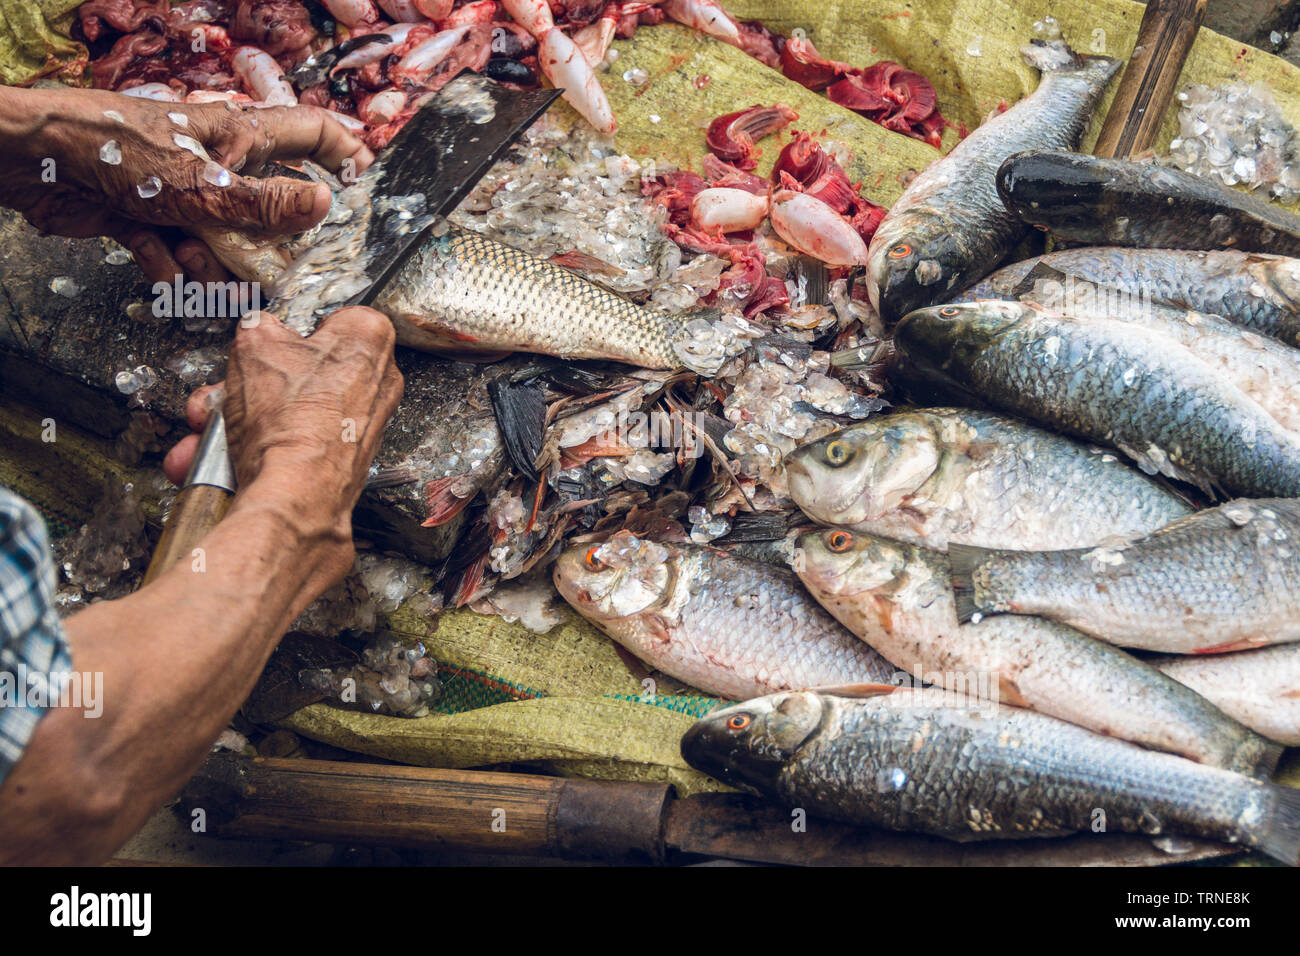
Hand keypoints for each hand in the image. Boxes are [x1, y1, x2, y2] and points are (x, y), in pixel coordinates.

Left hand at [0, 86, 373, 282]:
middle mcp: (217, 161)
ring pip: (221, 236)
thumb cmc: (122, 152)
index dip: (346, 154)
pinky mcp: (146, 212)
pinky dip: (172, 268)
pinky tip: (167, 276)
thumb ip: (268, 201)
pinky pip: (175, 248)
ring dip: (217, 267)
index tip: (367, 189)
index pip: (313, 131)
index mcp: (241, 137)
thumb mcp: (208, 185)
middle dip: (273, 243)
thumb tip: (325, 203)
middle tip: (281, 273)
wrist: (37, 159)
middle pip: (268, 202)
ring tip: (209, 284)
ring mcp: (182, 187)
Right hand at [164, 307, 402, 586]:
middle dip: (246, 386)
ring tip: (206, 435)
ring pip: (288, 412)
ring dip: (237, 423)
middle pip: (300, 373)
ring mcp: (362, 426)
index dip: (293, 331)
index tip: (270, 344)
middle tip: (221, 394)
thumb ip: (259, 327)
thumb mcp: (254, 345)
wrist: (295, 497)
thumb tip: (259, 331)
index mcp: (368, 339)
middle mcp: (377, 383)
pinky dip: (254, 452)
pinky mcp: (344, 461)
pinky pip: (292, 446)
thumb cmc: (290, 423)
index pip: (334, 318)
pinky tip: (219, 458)